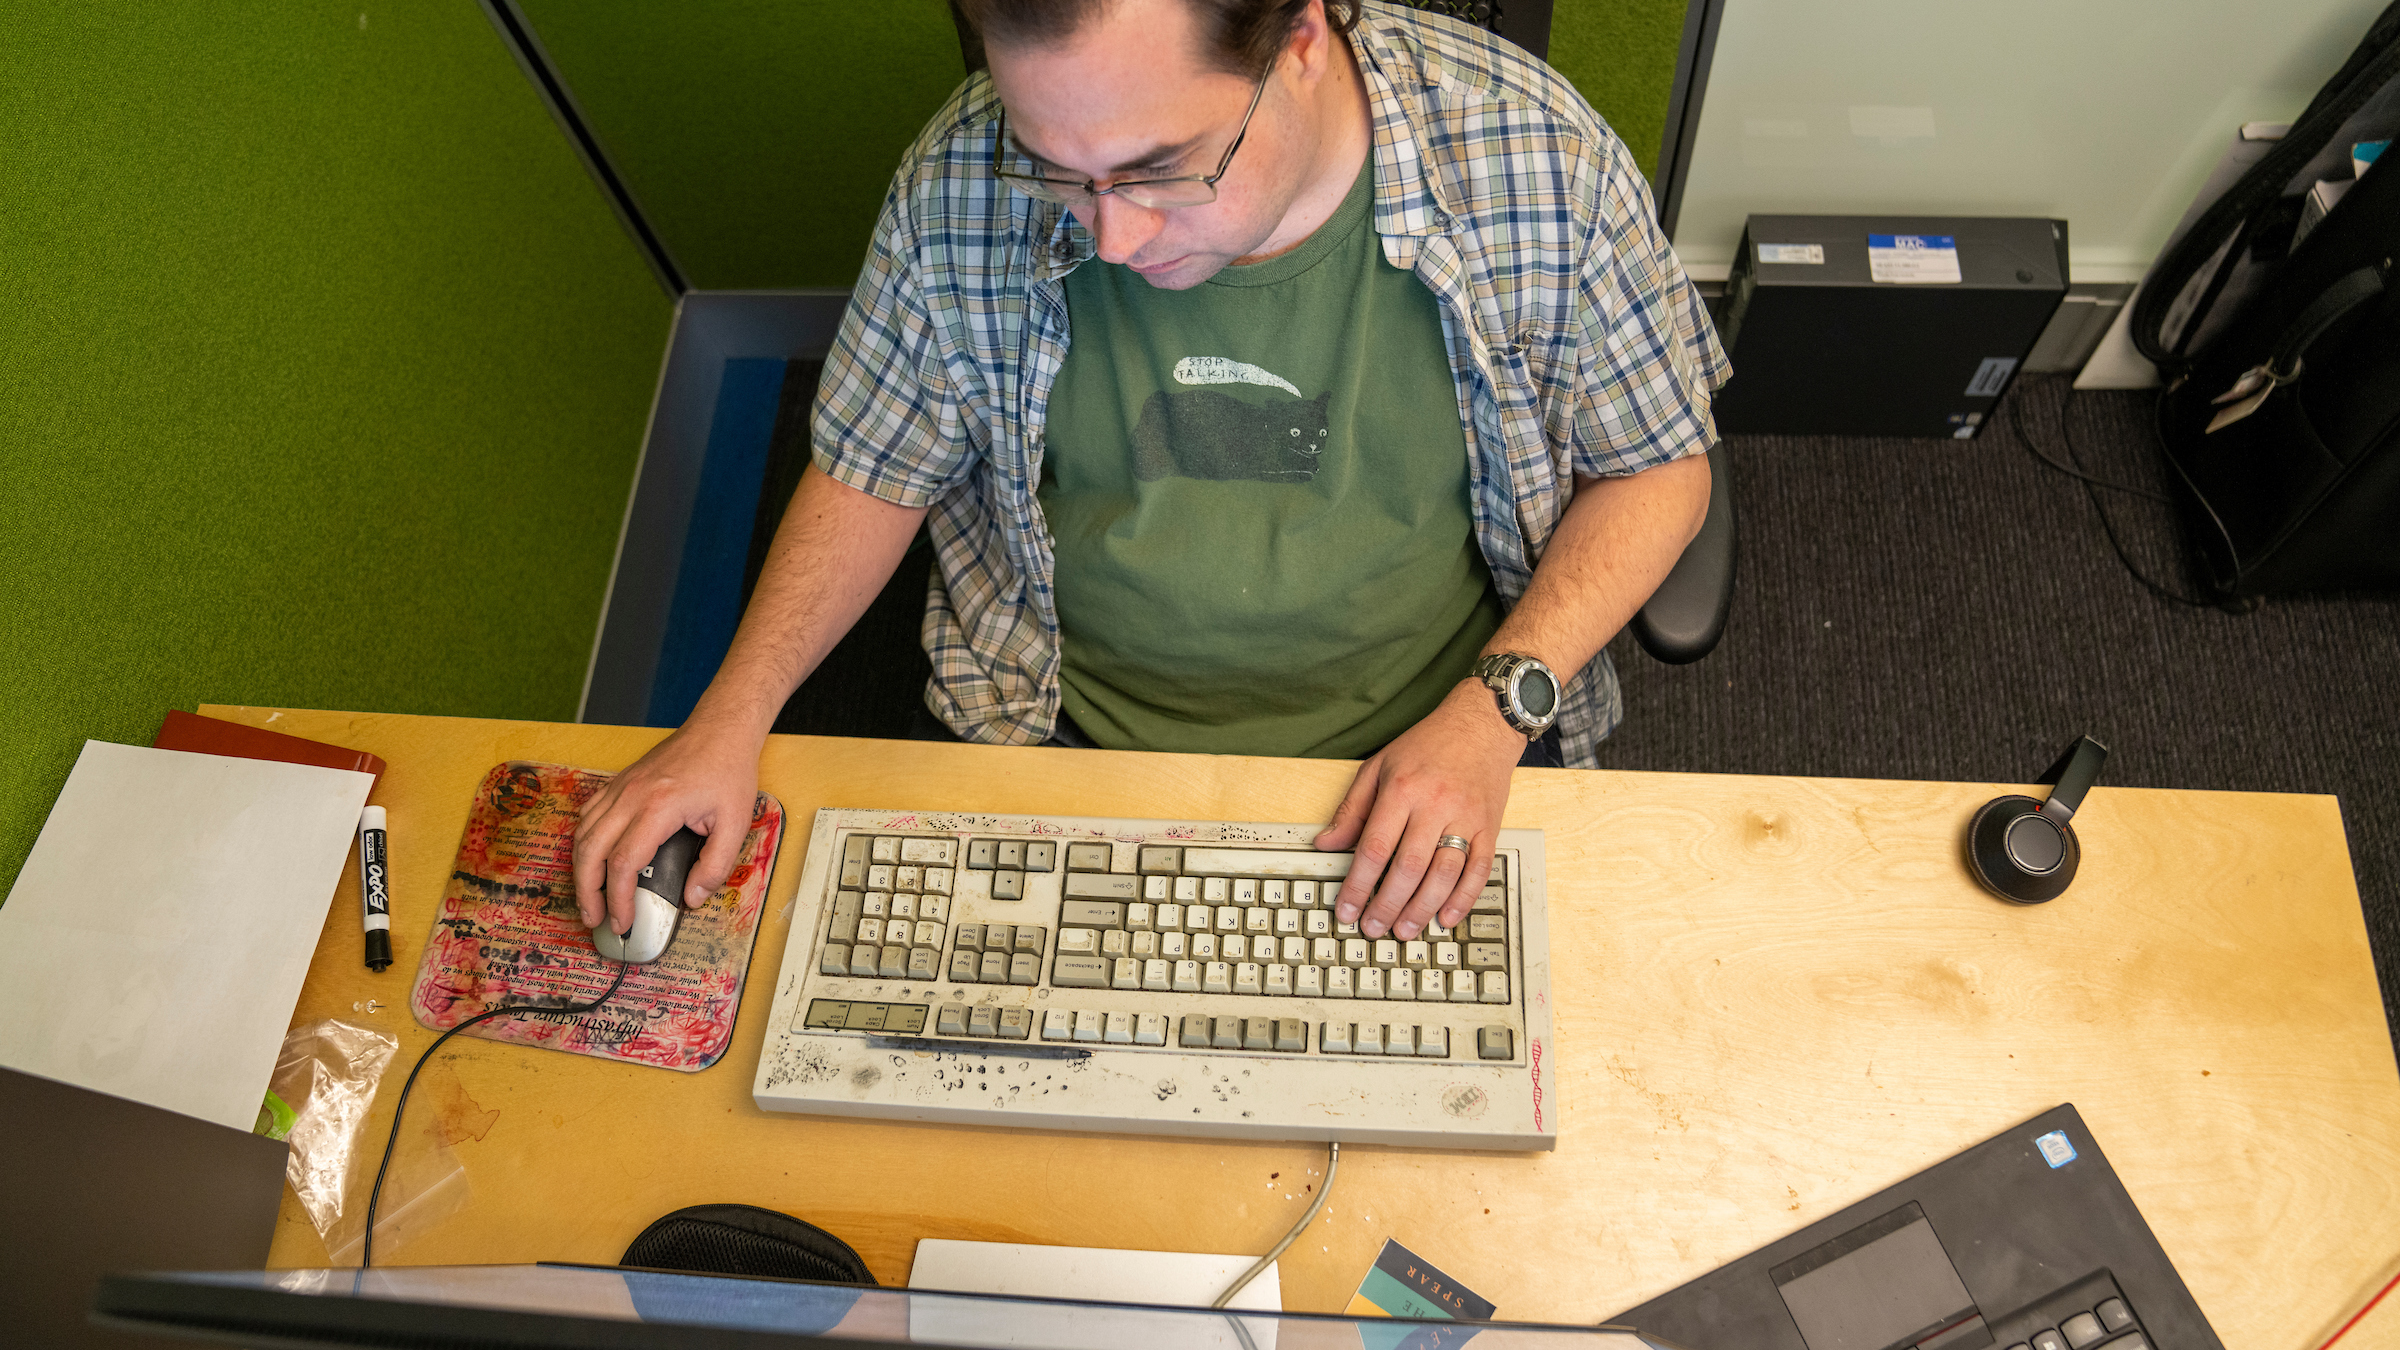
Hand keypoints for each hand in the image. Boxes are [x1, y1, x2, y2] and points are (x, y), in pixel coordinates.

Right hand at [572, 714, 762, 935]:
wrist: (720, 728)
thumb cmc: (728, 770)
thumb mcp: (735, 823)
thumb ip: (714, 866)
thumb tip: (693, 898)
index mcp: (658, 808)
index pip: (624, 863)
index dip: (618, 899)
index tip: (623, 922)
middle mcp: (631, 796)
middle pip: (590, 851)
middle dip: (587, 891)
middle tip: (595, 919)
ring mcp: (621, 786)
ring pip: (582, 833)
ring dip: (581, 868)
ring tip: (590, 896)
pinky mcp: (620, 781)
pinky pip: (589, 814)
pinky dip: (584, 840)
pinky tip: (592, 858)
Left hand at [1314, 679, 1523, 939]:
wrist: (1481, 724)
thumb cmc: (1427, 745)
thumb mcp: (1378, 766)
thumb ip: (1352, 809)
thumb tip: (1326, 844)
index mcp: (1401, 789)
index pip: (1374, 848)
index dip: (1358, 886)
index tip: (1346, 910)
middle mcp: (1435, 805)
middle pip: (1408, 868)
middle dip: (1387, 905)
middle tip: (1373, 929)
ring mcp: (1466, 817)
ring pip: (1444, 874)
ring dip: (1422, 908)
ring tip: (1404, 930)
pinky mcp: (1489, 827)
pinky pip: (1479, 869)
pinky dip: (1463, 898)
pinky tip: (1446, 917)